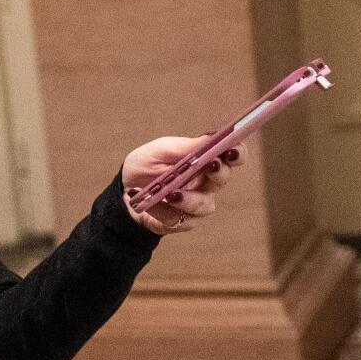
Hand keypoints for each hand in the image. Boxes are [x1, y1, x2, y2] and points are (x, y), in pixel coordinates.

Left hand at [120, 137, 238, 235]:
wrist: (123, 191)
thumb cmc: (146, 167)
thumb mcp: (160, 150)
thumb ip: (185, 146)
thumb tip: (211, 137)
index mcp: (206, 161)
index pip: (232, 157)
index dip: (237, 153)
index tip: (232, 149)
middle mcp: (207, 184)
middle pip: (222, 179)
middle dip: (219, 172)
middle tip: (210, 165)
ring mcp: (196, 205)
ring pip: (203, 205)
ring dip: (189, 198)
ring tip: (170, 193)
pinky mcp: (180, 222)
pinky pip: (176, 218)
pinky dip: (160, 209)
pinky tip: (147, 201)